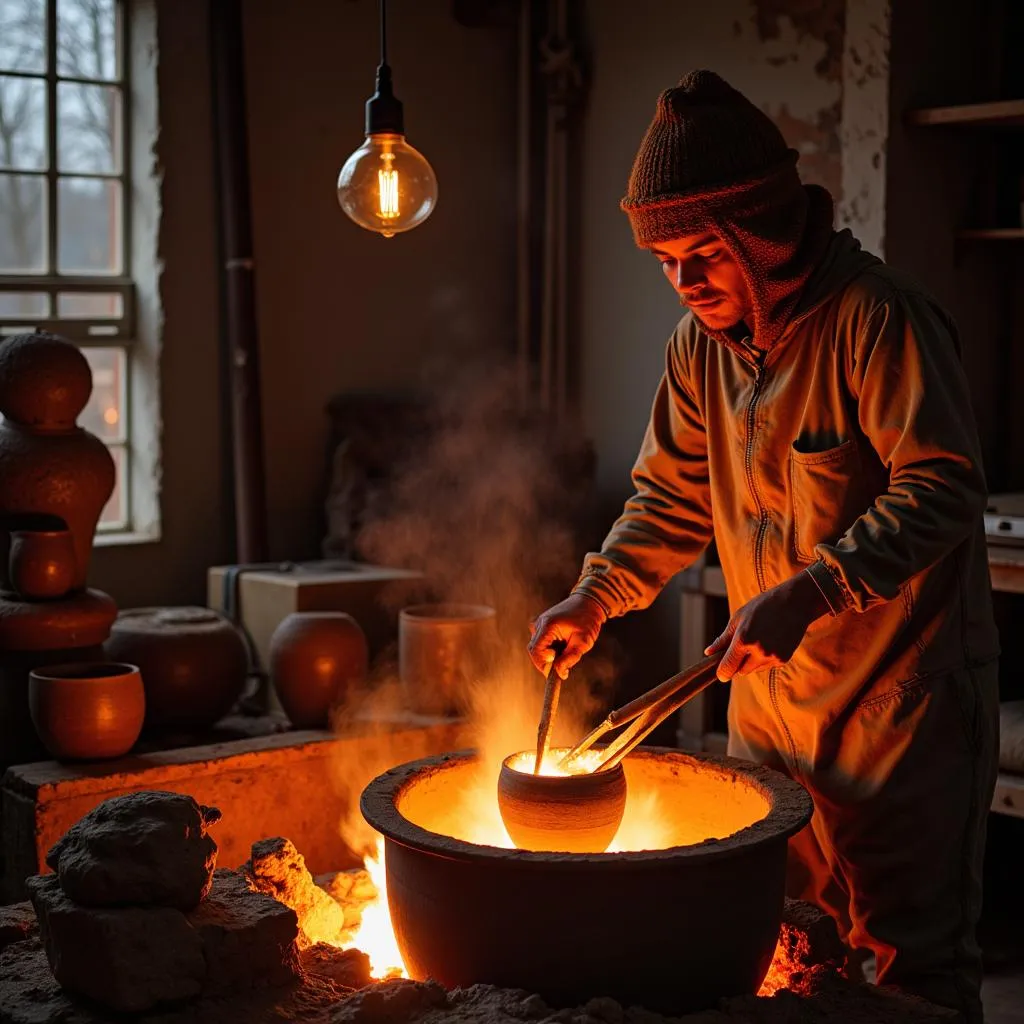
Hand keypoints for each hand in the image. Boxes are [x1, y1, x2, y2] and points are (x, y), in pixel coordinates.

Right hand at [528, 593, 606, 678]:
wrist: (588, 602)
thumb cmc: (587, 620)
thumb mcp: (583, 642)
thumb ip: (570, 658)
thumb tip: (559, 673)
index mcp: (548, 626)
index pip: (536, 651)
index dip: (543, 665)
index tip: (556, 671)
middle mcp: (539, 624)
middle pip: (534, 651)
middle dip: (546, 662)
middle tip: (563, 667)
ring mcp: (539, 624)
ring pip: (538, 648)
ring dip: (549, 655)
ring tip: (566, 651)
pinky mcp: (542, 626)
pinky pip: (541, 642)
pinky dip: (550, 649)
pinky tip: (563, 645)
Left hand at [705, 570, 829, 680]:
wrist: (794, 603)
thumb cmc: (762, 606)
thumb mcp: (738, 618)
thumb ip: (723, 639)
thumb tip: (708, 653)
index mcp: (743, 640)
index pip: (727, 669)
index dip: (722, 673)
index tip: (721, 671)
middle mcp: (758, 652)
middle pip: (740, 672)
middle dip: (737, 664)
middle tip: (741, 647)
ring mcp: (772, 657)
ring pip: (753, 669)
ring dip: (751, 661)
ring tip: (758, 639)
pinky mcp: (783, 660)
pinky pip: (766, 666)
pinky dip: (764, 659)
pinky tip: (770, 641)